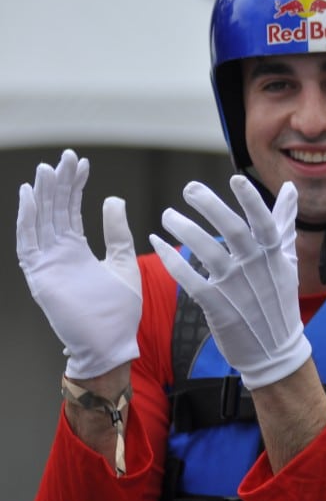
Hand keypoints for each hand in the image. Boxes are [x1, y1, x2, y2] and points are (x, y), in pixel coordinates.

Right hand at [16, 149, 141, 379]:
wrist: (112, 343)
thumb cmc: (120, 311)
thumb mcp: (123, 262)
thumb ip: (117, 232)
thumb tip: (113, 199)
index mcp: (77, 250)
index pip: (70, 210)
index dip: (73, 186)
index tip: (80, 163)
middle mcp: (58, 253)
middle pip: (53, 210)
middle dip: (58, 184)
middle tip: (66, 157)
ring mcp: (47, 264)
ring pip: (39, 221)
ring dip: (41, 195)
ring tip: (47, 169)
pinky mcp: (40, 276)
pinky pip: (28, 243)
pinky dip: (27, 219)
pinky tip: (30, 196)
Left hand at [149, 176, 309, 389]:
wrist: (274, 350)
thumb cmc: (279, 299)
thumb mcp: (287, 260)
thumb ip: (284, 222)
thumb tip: (289, 188)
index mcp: (273, 255)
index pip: (264, 223)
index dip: (250, 201)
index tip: (234, 179)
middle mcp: (255, 268)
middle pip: (233, 231)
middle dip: (211, 207)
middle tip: (189, 188)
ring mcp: (235, 288)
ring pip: (207, 253)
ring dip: (186, 231)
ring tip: (168, 215)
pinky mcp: (216, 306)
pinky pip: (190, 279)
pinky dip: (172, 260)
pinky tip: (158, 243)